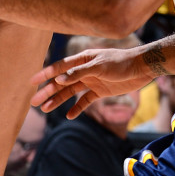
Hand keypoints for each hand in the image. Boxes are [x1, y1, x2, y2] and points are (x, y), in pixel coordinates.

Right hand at [31, 47, 149, 117]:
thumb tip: (59, 79)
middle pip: (61, 83)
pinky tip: (69, 116)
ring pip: (70, 92)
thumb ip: (78, 73)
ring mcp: (91, 81)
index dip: (45, 75)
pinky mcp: (100, 91)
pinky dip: (77, 108)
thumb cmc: (121, 62)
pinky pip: (85, 101)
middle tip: (34, 102)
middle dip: (47, 92)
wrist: (143, 68)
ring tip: (46, 110)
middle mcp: (84, 70)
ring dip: (58, 101)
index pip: (59, 68)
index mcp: (82, 60)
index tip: (32, 82)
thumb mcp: (99, 66)